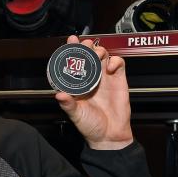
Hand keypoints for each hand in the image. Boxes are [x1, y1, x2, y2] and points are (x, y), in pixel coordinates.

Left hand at [55, 35, 133, 149]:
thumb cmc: (91, 126)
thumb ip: (68, 105)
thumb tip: (58, 95)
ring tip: (97, 54)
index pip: (74, 62)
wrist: (110, 136)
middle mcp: (90, 78)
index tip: (71, 40)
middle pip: (88, 54)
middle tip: (85, 45)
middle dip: (86, 46)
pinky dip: (115, 61)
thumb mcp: (76, 115)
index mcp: (78, 83)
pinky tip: (110, 67)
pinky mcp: (118, 80)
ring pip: (103, 55)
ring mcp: (105, 77)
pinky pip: (118, 63)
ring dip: (100, 51)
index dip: (72, 49)